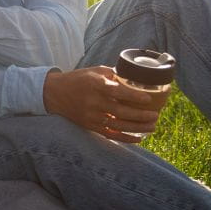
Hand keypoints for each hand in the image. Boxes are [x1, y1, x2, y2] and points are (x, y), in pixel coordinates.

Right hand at [42, 66, 169, 142]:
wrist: (54, 94)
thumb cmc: (78, 79)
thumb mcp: (94, 71)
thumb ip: (114, 75)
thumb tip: (134, 78)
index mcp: (96, 85)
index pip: (118, 92)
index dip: (134, 96)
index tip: (148, 99)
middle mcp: (94, 102)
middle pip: (121, 112)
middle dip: (141, 115)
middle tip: (156, 115)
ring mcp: (91, 116)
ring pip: (119, 125)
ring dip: (138, 127)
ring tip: (152, 126)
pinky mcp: (90, 126)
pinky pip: (111, 134)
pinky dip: (126, 138)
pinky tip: (139, 138)